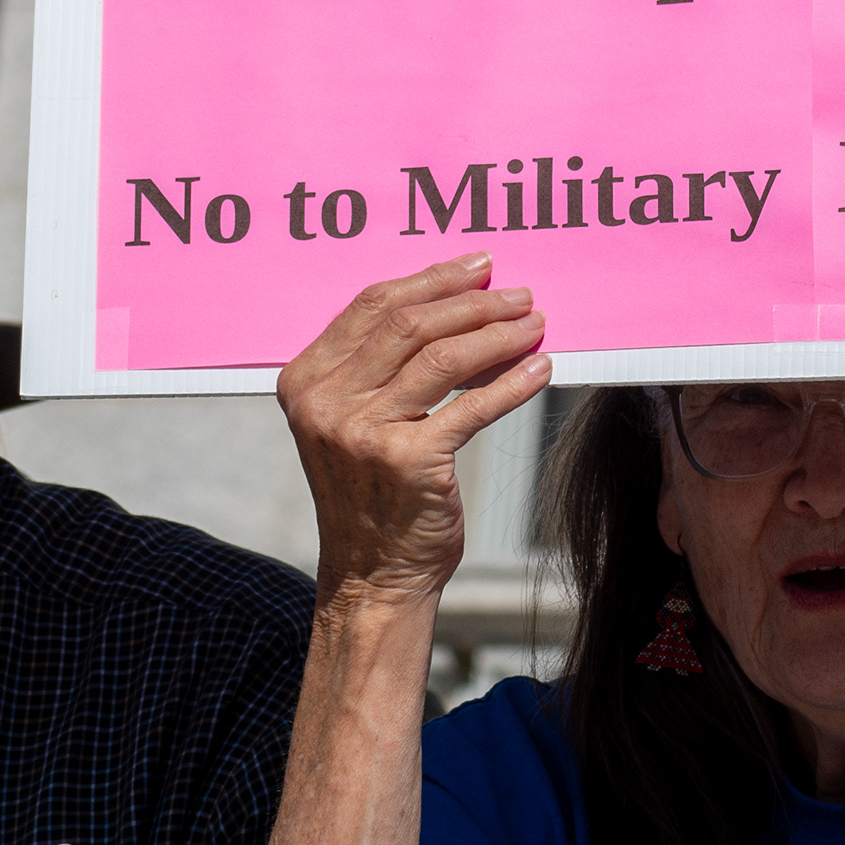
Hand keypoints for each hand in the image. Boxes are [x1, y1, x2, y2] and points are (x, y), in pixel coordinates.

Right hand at [274, 254, 550, 607]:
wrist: (372, 577)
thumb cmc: (373, 496)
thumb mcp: (352, 423)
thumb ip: (378, 368)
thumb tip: (456, 306)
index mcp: (305, 381)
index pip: (372, 305)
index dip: (431, 279)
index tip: (477, 267)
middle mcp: (326, 401)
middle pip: (409, 323)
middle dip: (473, 301)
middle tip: (520, 295)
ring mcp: (362, 431)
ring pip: (442, 357)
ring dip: (498, 334)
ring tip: (535, 325)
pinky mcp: (407, 461)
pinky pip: (471, 406)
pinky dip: (511, 384)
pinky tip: (540, 372)